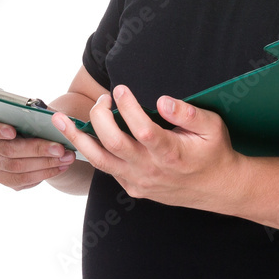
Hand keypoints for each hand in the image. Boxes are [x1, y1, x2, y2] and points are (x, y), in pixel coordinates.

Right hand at [0, 114, 75, 190]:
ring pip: (17, 167)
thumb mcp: (33, 110)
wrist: (32, 134)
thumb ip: (37, 112)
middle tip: (59, 148)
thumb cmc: (29, 117)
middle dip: (37, 149)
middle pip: (8, 150)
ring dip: (45, 163)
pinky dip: (44, 173)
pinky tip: (60, 166)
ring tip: (66, 157)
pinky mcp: (3, 178)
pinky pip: (23, 180)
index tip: (12, 131)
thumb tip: (53, 118)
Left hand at [52, 85, 243, 210]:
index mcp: (171, 153)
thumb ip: (188, 113)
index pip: (142, 129)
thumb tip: (162, 101)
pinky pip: (107, 168)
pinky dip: (92, 152)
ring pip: (100, 160)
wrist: (218, 188)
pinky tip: (81, 135)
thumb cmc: (214, 152)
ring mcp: (139, 181)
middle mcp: (151, 169)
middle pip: (113, 144)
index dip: (128, 107)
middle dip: (100, 116)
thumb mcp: (213, 127)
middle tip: (104, 98)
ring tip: (60, 120)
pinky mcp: (133, 187)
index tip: (120, 89)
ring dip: (78, 138)